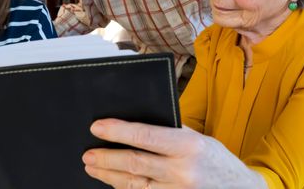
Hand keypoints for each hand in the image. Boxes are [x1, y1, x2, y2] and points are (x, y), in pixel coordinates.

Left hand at [82, 119, 266, 188]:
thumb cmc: (216, 159)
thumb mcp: (198, 137)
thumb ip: (170, 131)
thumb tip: (135, 121)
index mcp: (188, 146)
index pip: (145, 137)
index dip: (118, 132)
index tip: (97, 127)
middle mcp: (182, 171)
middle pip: (134, 164)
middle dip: (106, 158)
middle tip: (87, 154)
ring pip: (134, 185)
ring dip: (109, 176)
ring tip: (93, 168)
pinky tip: (113, 183)